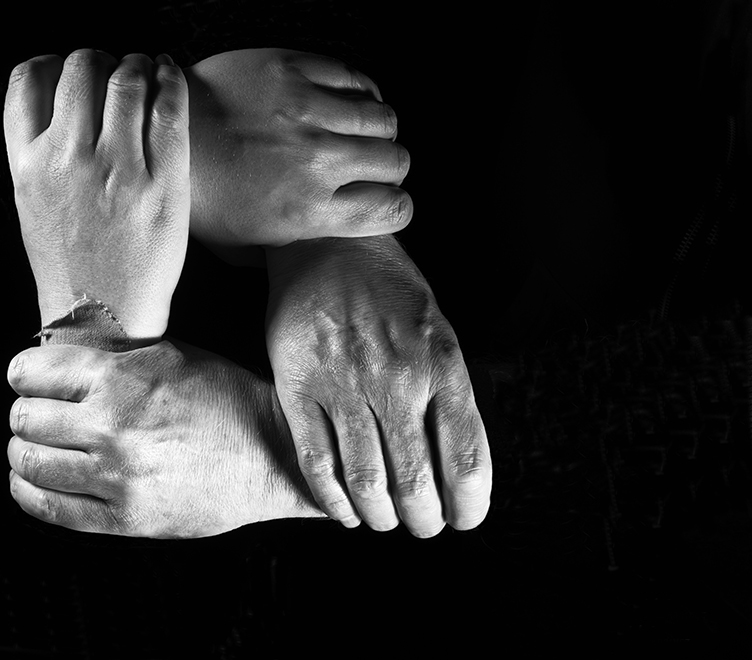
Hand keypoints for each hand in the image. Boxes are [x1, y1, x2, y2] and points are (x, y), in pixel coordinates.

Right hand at [3, 50, 189, 338]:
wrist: (102, 319)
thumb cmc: (70, 265)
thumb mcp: (31, 205)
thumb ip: (40, 152)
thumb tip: (63, 104)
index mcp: (27, 164)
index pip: (28, 78)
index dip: (53, 63)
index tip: (70, 71)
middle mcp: (67, 158)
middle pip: (79, 67)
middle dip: (99, 59)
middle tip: (116, 70)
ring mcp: (116, 168)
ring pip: (125, 78)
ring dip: (138, 63)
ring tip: (147, 70)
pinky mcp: (162, 181)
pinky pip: (168, 107)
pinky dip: (170, 80)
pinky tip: (171, 76)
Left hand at [6, 341, 325, 538]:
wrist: (273, 455)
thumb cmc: (227, 399)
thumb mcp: (172, 356)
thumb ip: (114, 358)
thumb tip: (60, 361)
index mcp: (122, 378)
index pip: (30, 372)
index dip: (23, 373)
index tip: (27, 379)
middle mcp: (112, 426)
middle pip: (23, 418)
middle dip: (25, 412)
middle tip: (36, 413)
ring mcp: (117, 476)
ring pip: (28, 462)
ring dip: (23, 451)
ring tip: (35, 446)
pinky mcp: (124, 518)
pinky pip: (49, 507)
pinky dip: (28, 491)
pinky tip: (33, 481)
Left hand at [185, 48, 411, 263]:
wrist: (156, 135)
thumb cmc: (196, 196)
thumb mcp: (240, 248)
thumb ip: (285, 255)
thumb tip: (314, 256)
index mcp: (308, 211)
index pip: (394, 209)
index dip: (394, 206)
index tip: (382, 201)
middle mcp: (315, 161)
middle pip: (397, 161)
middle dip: (389, 168)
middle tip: (369, 167)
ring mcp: (305, 111)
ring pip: (384, 117)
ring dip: (378, 129)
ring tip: (358, 134)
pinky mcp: (291, 70)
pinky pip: (356, 78)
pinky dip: (361, 92)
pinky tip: (344, 102)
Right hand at [265, 236, 491, 535]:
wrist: (327, 243)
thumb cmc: (391, 291)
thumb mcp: (439, 331)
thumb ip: (448, 394)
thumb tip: (457, 468)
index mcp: (443, 365)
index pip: (468, 461)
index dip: (469, 506)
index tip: (463, 518)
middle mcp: (396, 377)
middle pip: (415, 483)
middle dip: (423, 520)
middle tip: (421, 523)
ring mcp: (343, 383)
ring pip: (365, 481)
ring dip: (380, 516)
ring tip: (384, 518)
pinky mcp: (297, 385)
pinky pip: (315, 462)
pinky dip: (332, 500)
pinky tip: (344, 510)